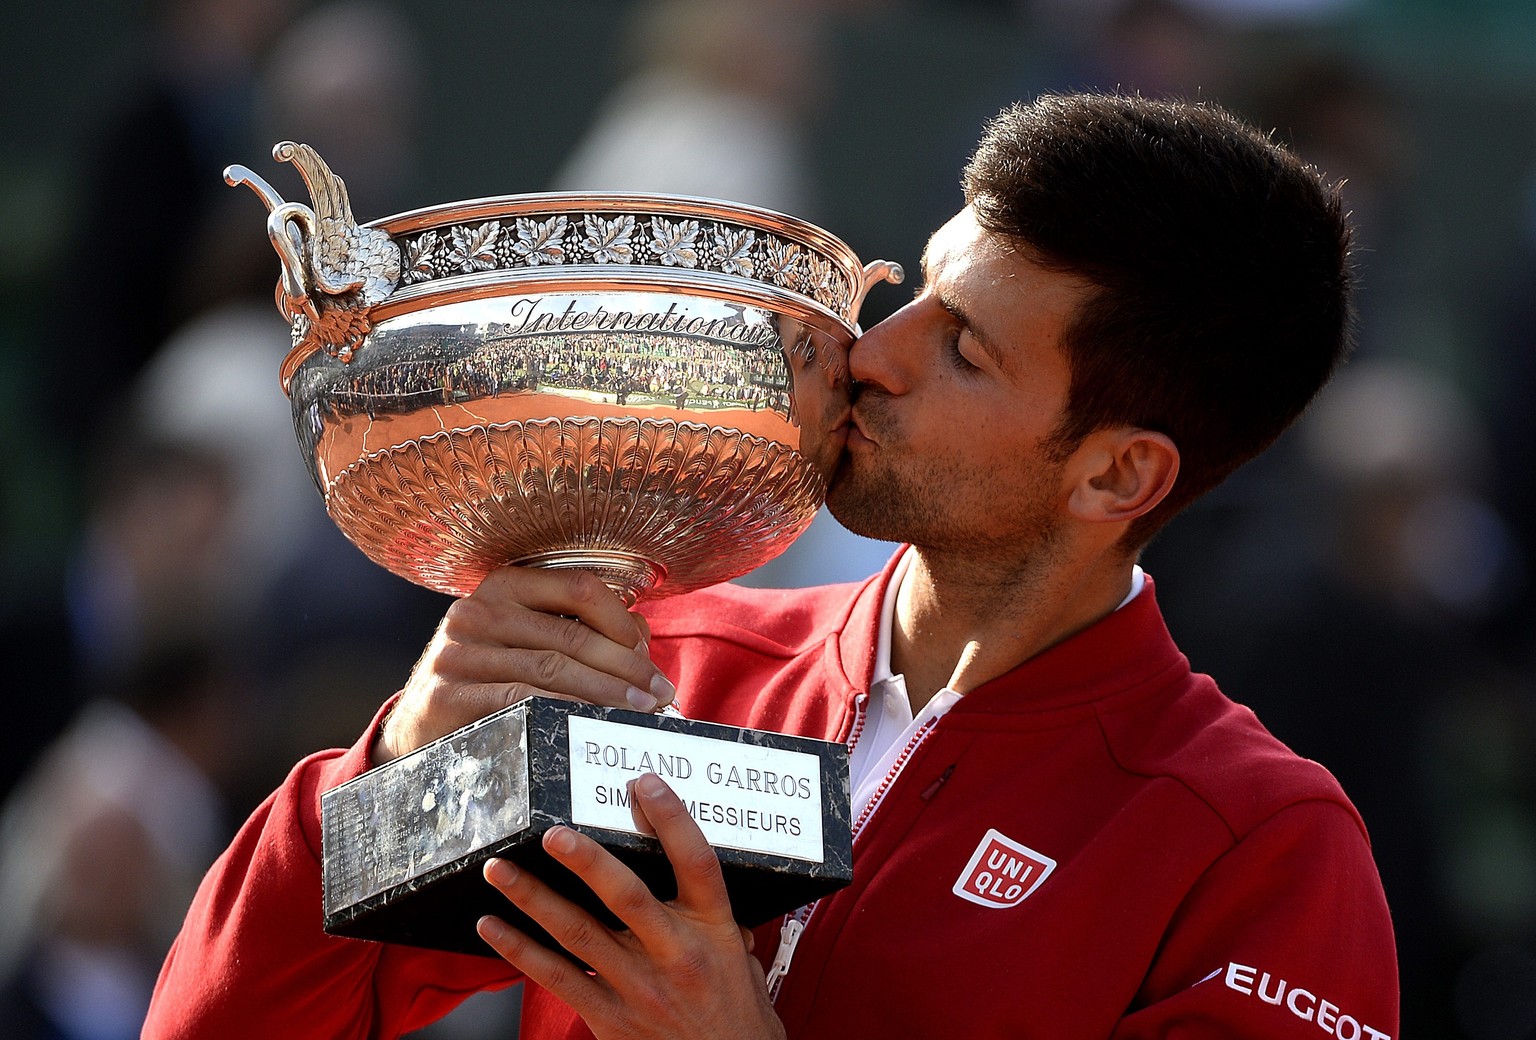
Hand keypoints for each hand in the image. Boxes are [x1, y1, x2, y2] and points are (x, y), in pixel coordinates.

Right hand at [374, 567, 676, 762]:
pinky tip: (592, 725)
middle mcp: (477, 609)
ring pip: (551, 668)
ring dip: (606, 693)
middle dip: (625, 668)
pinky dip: (564, 711)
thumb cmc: (492, 680)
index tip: (650, 656)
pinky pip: (520, 700)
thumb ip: (584, 631)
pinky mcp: (447, 693)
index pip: (579, 587)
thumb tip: (641, 638)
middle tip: (660, 695)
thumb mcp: (531, 643)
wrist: (419, 727)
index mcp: (505, 584)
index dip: (622, 621)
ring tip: (641, 712)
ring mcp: (457, 651)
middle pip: (571, 634)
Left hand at [477, 773, 786, 1039]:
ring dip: (533, 898)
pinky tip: (491, 927)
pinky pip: (556, 977)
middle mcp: (675, 953)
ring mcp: (639, 987)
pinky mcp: (609, 1017)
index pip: (696, 862)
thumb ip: (718, 922)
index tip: (643, 784)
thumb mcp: (742, 961)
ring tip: (498, 870)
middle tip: (551, 832)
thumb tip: (695, 885)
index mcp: (714, 930)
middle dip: (586, 860)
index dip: (671, 819)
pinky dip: (519, 951)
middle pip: (626, 895)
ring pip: (578, 933)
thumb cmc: (738, 1019)